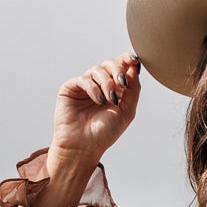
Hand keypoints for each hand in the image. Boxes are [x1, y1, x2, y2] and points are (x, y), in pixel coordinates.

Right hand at [47, 53, 141, 182]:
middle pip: (110, 63)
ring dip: (107, 83)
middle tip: (122, 83)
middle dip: (118, 71)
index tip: (134, 60)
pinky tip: (98, 101)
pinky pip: (84, 79)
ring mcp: (85, 85)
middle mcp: (100, 84)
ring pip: (97, 69)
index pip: (121, 67)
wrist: (84, 147)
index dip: (127, 59)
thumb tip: (135, 66)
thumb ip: (134, 89)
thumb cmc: (105, 133)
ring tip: (109, 101)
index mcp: (114, 89)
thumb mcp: (127, 111)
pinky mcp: (71, 88)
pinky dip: (94, 88)